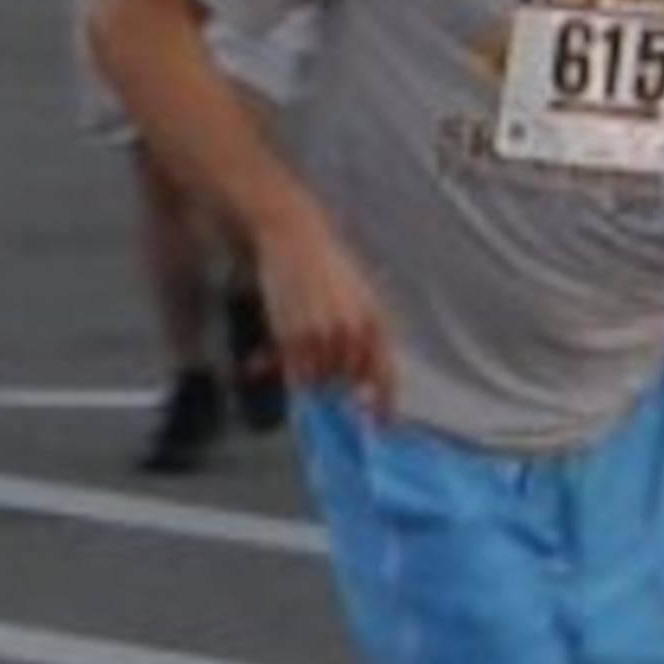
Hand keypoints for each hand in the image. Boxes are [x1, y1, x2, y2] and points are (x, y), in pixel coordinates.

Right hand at [252, 204, 393, 416]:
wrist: (295, 240)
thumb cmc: (329, 269)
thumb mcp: (359, 299)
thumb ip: (364, 339)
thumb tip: (361, 386)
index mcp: (376, 323)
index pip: (385, 376)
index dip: (384, 405)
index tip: (381, 424)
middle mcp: (353, 335)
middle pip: (347, 384)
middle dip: (336, 384)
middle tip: (319, 361)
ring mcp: (323, 339)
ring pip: (319, 381)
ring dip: (309, 373)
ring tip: (299, 338)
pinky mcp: (294, 338)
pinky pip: (295, 373)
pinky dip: (288, 368)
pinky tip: (279, 345)